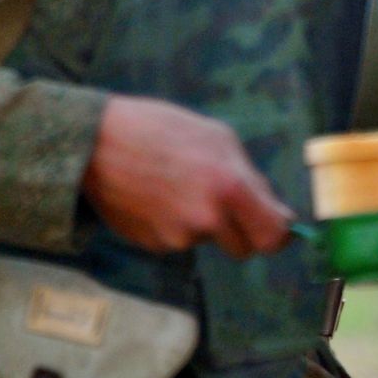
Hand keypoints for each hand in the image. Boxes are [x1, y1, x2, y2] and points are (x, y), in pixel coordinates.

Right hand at [81, 96, 292, 258]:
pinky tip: (159, 195)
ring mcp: (175, 237)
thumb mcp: (220, 139)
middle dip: (243, 229)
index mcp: (229, 189)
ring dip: (205, 221)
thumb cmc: (163, 130)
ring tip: (180, 184)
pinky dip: (176, 223)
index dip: (280, 235)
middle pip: (243, 248)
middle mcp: (204, 220)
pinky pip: (179, 239)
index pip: (272, 237)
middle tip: (226, 199)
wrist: (96, 142)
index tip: (280, 226)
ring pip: (207, 239)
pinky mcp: (151, 245)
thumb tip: (279, 214)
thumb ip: (252, 181)